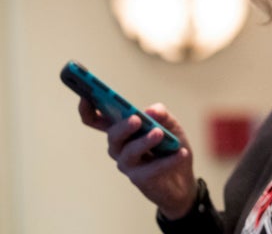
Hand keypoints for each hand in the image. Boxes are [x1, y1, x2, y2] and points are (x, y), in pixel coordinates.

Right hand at [78, 100, 197, 218]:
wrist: (183, 178)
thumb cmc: (170, 146)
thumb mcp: (170, 125)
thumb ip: (161, 114)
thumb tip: (151, 111)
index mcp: (121, 129)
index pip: (95, 119)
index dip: (87, 108)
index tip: (86, 96)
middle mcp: (119, 146)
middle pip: (112, 135)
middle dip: (123, 127)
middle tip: (136, 119)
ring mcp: (127, 164)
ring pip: (129, 152)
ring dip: (144, 142)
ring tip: (159, 133)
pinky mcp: (139, 179)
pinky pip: (151, 169)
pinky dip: (167, 160)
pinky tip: (181, 152)